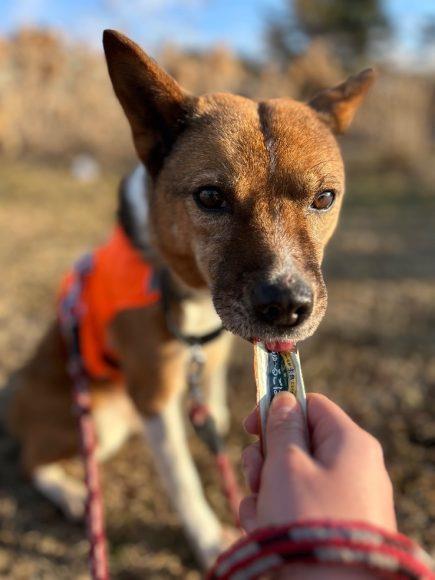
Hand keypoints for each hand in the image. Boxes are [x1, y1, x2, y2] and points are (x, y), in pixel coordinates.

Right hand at [240, 392, 396, 532]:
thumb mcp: (287, 465)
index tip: (249, 425)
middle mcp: (353, 468)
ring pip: (292, 478)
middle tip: (256, 475)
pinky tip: (264, 529)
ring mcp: (345, 500)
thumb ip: (281, 428)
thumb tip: (284, 399)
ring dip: (265, 490)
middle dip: (267, 459)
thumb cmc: (309, 521)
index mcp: (350, 443)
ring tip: (260, 513)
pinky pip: (298, 507)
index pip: (311, 405)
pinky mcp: (334, 527)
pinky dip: (276, 514)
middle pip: (298, 444)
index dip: (277, 409)